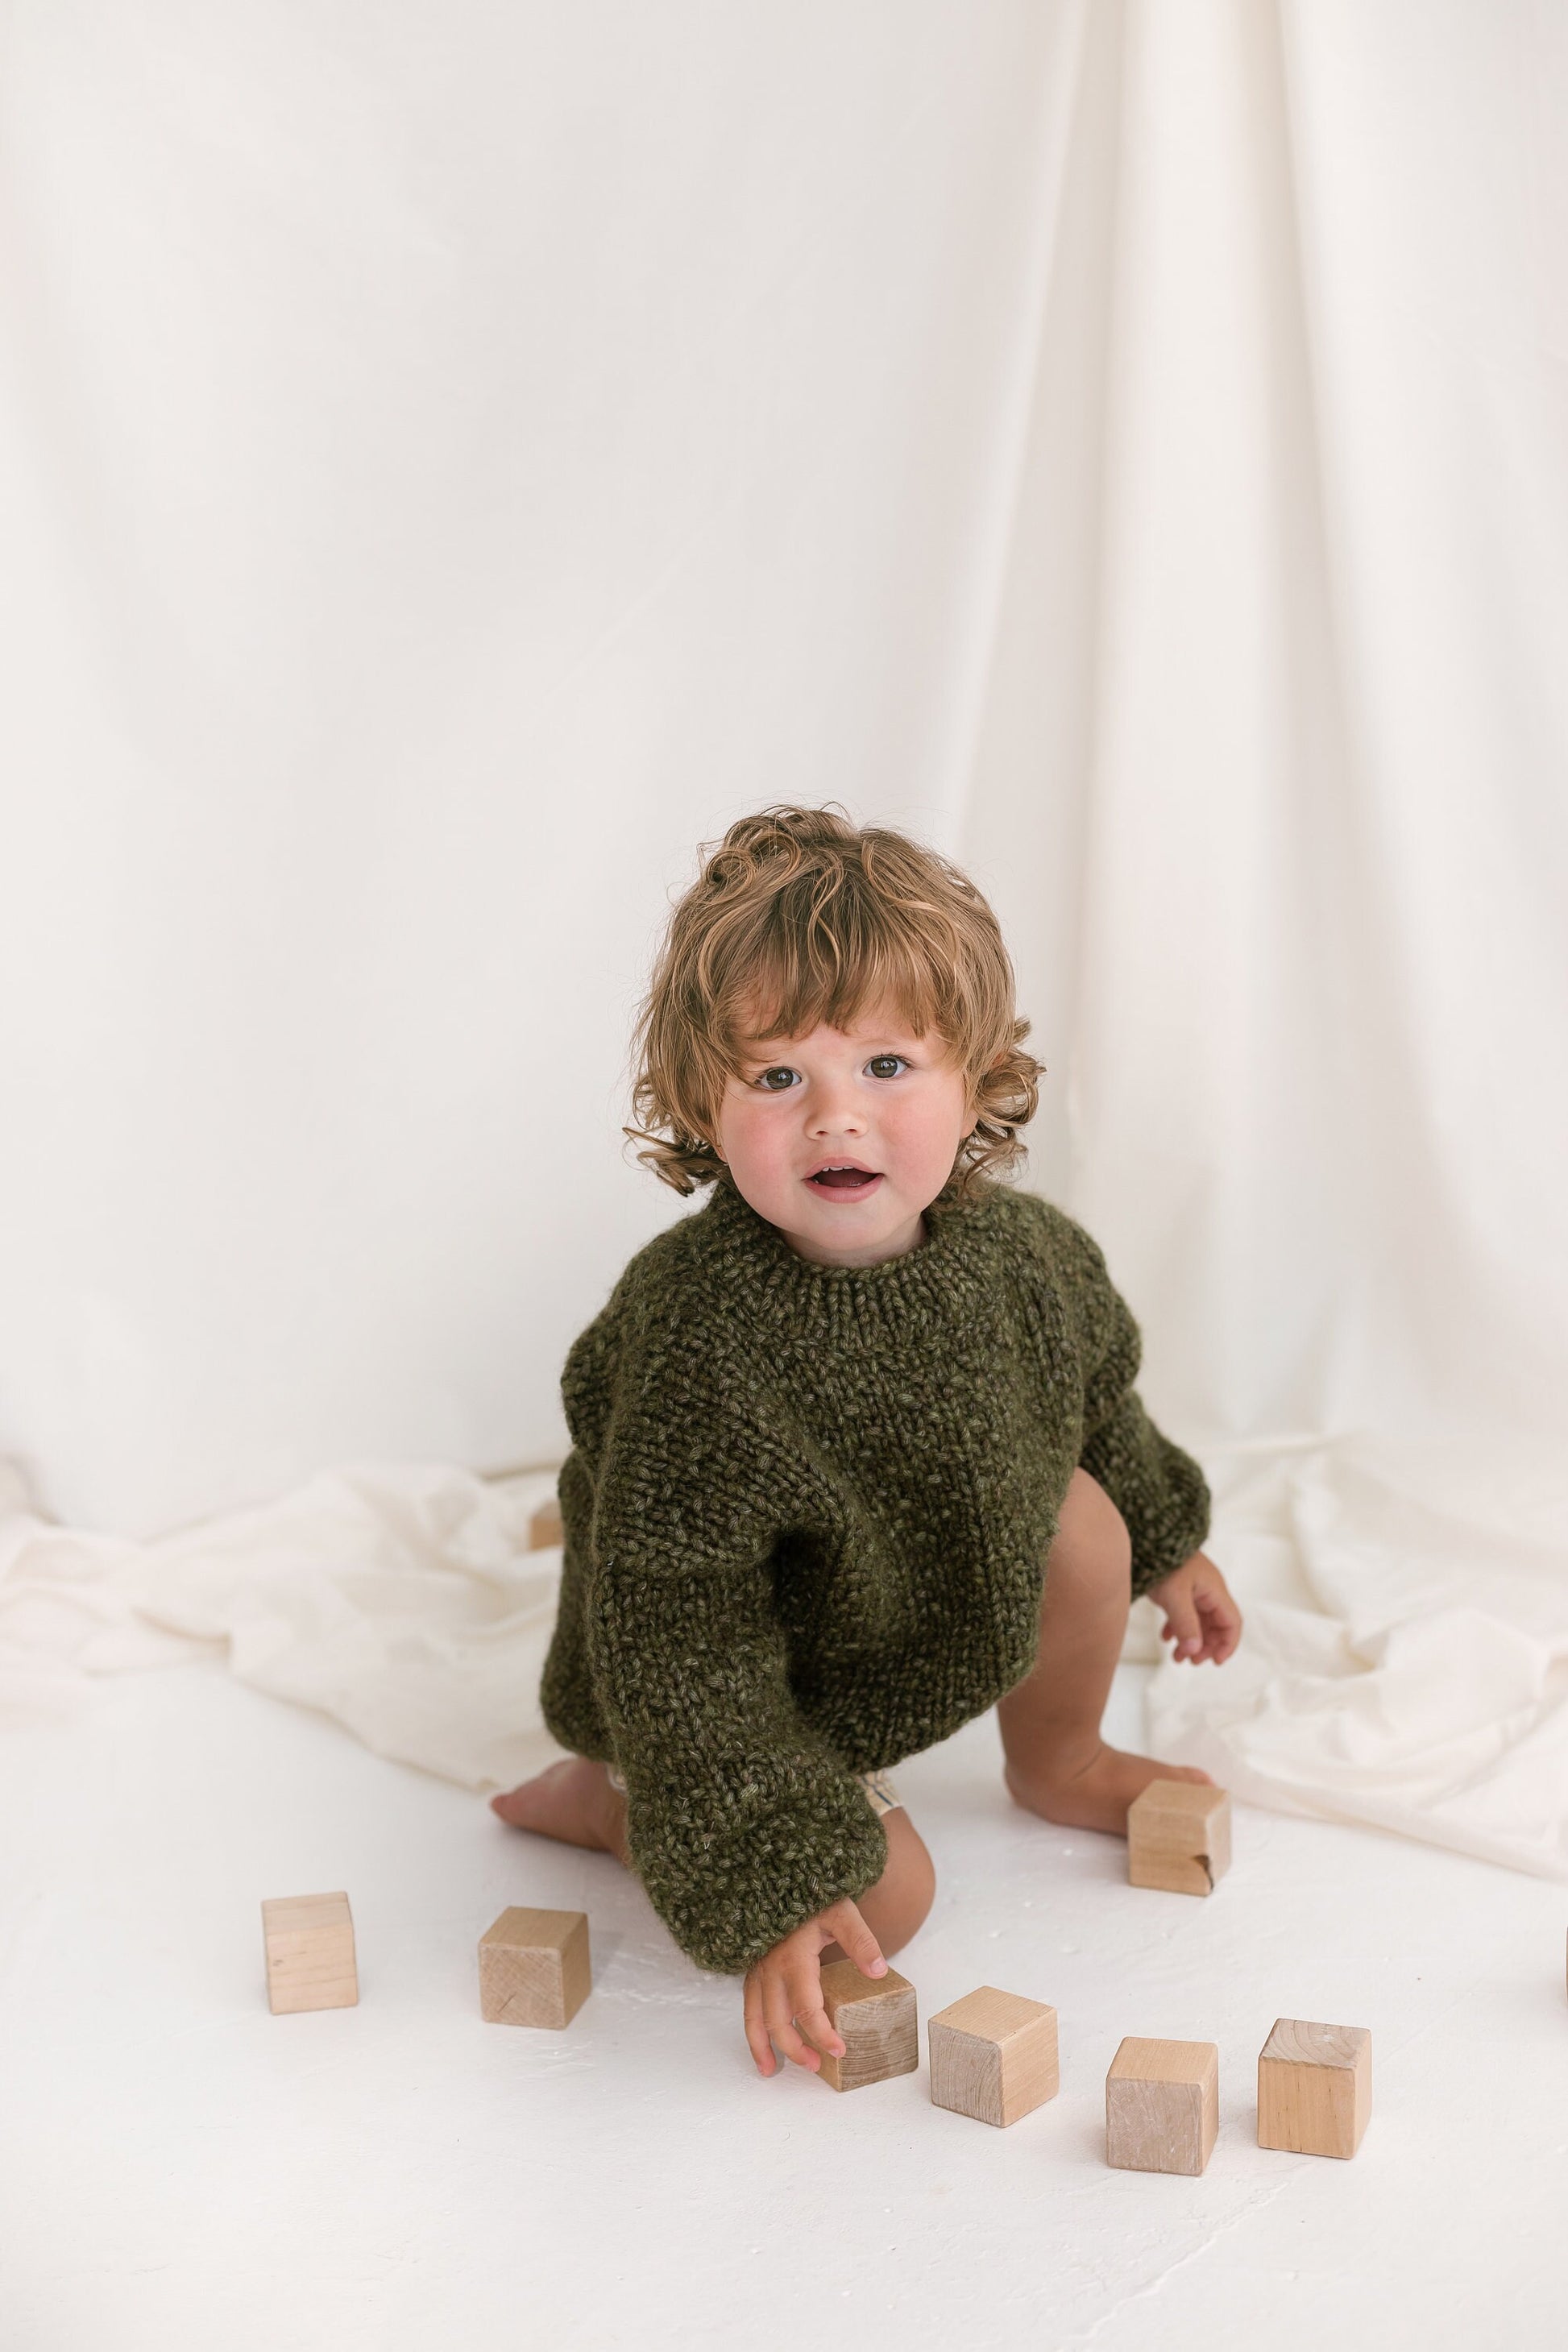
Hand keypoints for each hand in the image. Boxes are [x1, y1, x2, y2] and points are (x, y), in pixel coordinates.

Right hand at [742, 1900, 886, 2078]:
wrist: (784, 1879)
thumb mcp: (842, 1912)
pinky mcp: (753, 1971)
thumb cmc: (815, 1897)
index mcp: (794, 1958)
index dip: (823, 2034)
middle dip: (795, 2049)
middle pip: (778, 2020)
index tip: (840, 2051)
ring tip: (770, 2072)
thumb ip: (861, 1941)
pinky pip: (748, 2007)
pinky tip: (760, 2047)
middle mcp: (770, 1969)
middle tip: (817, 2066)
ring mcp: (758, 1971)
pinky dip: (751, 2031)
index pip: (808, 2008)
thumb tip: (878, 1972)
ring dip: (764, 2046)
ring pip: (755, 2018)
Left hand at [1145, 1550, 1241, 1664]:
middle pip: (1216, 1626)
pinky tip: (1165, 1638)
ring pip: (1199, 1622)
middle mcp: (1208, 1591)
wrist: (1146, 1538)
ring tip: (1176, 1657)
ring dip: (1191, 1641)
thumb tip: (1195, 1650)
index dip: (1227, 1644)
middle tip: (1190, 1661)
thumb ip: (1186, 1624)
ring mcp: (1193, 1589)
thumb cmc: (1162, 1563)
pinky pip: (1184, 1614)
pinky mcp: (1178, 1589)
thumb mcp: (1175, 1596)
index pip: (1232, 1622)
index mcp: (1214, 1591)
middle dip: (1206, 1646)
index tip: (1215, 1663)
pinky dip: (1177, 1628)